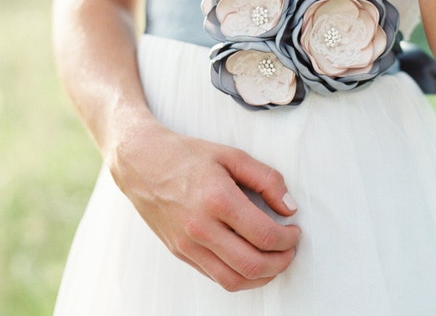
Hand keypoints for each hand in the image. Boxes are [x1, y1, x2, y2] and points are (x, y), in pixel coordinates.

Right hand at [109, 119, 299, 291]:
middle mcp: (201, 227)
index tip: (294, 231)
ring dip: (262, 277)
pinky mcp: (180, 252)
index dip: (288, 239)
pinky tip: (249, 261)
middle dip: (281, 262)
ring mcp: (188, 244)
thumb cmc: (187, 156)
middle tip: (290, 249)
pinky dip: (238, 276)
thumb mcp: (231, 155)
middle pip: (252, 265)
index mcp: (218, 199)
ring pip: (234, 280)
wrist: (141, 163)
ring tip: (274, 260)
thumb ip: (266, 179)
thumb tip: (289, 207)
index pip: (264, 235)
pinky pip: (215, 277)